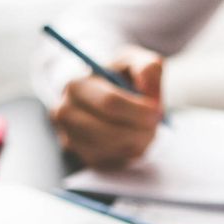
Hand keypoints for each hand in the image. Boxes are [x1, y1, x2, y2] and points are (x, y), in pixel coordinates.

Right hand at [51, 46, 164, 169]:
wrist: (102, 95)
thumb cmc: (120, 76)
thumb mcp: (135, 61)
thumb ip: (148, 69)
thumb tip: (150, 92)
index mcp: (76, 86)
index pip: (109, 103)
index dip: (138, 110)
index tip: (157, 111)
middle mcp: (66, 115)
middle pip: (111, 132)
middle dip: (141, 130)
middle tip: (156, 123)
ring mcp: (72, 139)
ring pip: (115, 149)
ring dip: (139, 141)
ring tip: (146, 127)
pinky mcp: (84, 157)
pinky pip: (115, 162)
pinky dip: (131, 151)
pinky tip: (134, 137)